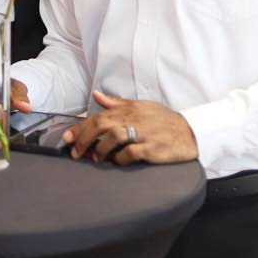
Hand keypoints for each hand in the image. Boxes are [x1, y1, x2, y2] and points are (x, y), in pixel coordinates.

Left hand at [62, 91, 197, 164]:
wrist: (190, 131)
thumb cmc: (163, 120)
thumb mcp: (140, 106)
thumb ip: (117, 102)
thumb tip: (96, 95)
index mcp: (128, 110)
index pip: (98, 116)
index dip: (80, 127)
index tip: (67, 138)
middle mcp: (133, 119)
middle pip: (101, 125)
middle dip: (83, 139)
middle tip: (75, 152)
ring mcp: (143, 134)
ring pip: (113, 137)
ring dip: (100, 149)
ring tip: (95, 158)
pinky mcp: (152, 149)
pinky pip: (130, 153)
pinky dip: (120, 159)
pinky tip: (117, 162)